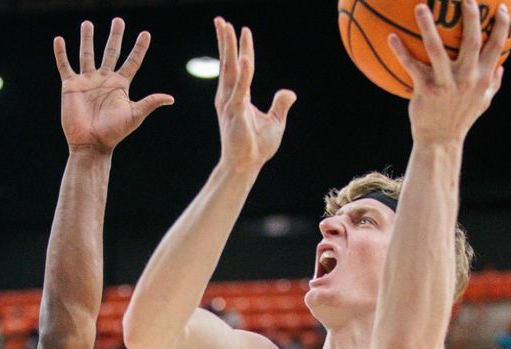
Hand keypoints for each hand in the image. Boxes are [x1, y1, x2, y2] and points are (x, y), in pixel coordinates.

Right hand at [53, 19, 173, 152]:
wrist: (91, 143)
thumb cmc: (114, 132)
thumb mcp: (135, 115)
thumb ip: (150, 103)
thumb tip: (171, 98)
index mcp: (120, 85)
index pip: (132, 61)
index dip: (139, 48)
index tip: (146, 34)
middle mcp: (104, 80)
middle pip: (111, 52)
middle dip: (115, 37)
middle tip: (118, 20)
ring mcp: (87, 81)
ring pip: (87, 54)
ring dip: (87, 39)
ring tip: (88, 23)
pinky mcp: (71, 86)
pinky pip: (65, 66)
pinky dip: (61, 53)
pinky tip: (59, 40)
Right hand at [214, 18, 296, 171]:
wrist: (246, 166)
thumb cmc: (257, 147)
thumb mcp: (275, 122)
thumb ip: (280, 105)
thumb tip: (289, 92)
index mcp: (238, 97)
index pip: (241, 67)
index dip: (242, 48)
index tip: (242, 30)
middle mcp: (230, 96)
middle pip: (228, 63)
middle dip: (225, 41)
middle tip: (221, 20)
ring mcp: (231, 103)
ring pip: (230, 70)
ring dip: (228, 48)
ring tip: (226, 28)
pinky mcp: (235, 113)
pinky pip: (240, 89)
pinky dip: (244, 74)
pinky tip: (246, 57)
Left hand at [388, 0, 510, 144]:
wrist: (440, 141)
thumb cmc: (460, 119)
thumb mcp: (483, 103)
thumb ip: (493, 83)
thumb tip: (502, 66)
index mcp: (482, 78)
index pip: (496, 47)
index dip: (502, 27)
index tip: (503, 8)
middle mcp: (466, 79)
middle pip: (471, 41)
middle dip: (471, 17)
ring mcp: (445, 84)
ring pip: (437, 50)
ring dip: (428, 27)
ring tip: (421, 7)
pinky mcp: (425, 91)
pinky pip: (411, 66)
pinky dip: (400, 52)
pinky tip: (391, 37)